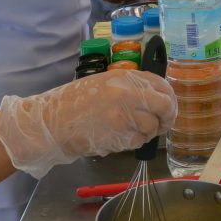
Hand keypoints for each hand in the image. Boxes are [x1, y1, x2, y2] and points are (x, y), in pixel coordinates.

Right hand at [0, 70, 176, 177]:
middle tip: (162, 124)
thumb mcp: (104, 83)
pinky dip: (134, 143)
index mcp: (125, 77)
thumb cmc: (74, 102)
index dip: (169, 97)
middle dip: (167, 117)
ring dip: (148, 133)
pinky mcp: (119, 136)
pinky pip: (138, 142)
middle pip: (165, 105)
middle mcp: (128, 93)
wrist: (51, 123)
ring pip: (152, 127)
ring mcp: (124, 116)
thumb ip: (130, 87)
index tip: (168, 106)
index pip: (161, 84)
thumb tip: (156, 97)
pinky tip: (120, 138)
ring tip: (131, 131)